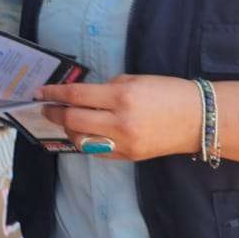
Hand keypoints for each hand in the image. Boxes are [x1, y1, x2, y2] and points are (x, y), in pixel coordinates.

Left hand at [35, 75, 201, 160]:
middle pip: (73, 120)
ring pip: (81, 140)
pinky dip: (85, 141)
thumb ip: (107, 88)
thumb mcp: (135, 80)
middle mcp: (120, 122)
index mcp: (122, 97)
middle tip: (45, 107)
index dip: (54, 93)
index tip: (40, 92)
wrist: (198, 119)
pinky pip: (97, 151)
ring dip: (67, 130)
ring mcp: (123, 143)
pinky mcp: (128, 156)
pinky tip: (81, 133)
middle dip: (54, 113)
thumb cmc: (168, 93)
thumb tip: (83, 96)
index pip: (76, 96)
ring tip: (63, 120)